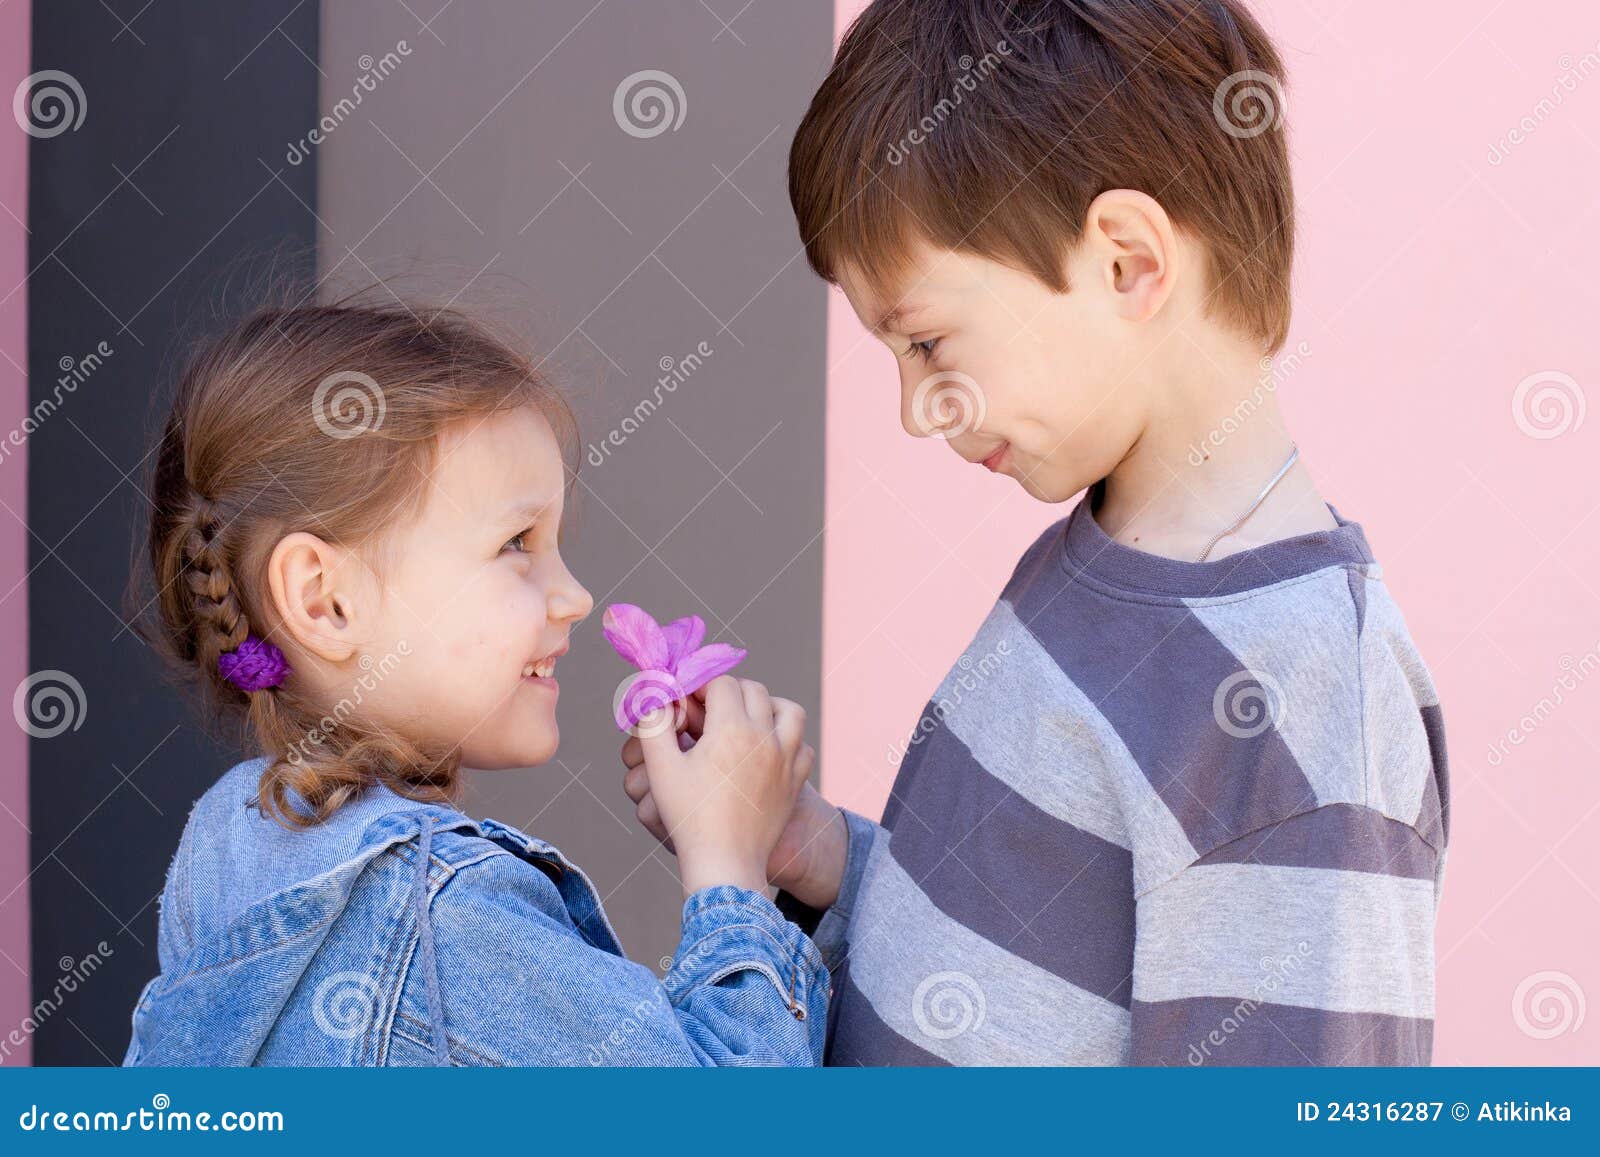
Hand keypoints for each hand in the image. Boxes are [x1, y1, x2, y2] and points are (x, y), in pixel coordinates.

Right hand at [627, 675, 808, 896]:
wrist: (725, 863)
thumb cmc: (688, 817)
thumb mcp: (661, 768)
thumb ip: (654, 724)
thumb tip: (657, 692)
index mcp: (731, 728)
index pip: (721, 683)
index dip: (701, 686)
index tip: (688, 701)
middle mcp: (765, 737)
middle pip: (754, 690)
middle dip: (730, 692)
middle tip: (710, 710)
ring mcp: (786, 759)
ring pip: (789, 711)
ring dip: (769, 707)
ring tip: (747, 720)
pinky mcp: (796, 781)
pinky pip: (802, 746)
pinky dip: (788, 740)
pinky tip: (767, 752)